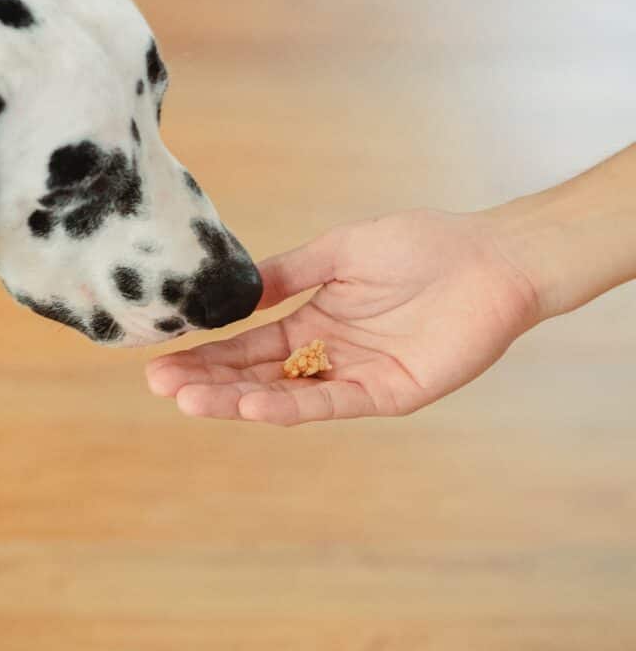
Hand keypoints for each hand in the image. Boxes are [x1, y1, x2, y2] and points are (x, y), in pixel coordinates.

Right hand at [146, 209, 540, 424]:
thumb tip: (235, 293)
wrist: (490, 258)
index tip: (161, 361)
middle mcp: (326, 354)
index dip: (206, 355)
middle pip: (255, 375)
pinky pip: (331, 402)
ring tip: (190, 401)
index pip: (246, 346)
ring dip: (237, 400)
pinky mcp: (388, 393)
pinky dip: (290, 404)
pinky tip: (251, 404)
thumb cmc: (421, 245)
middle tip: (160, 386)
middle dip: (208, 382)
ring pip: (285, 395)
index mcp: (312, 320)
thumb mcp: (339, 251)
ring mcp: (354, 377)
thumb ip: (289, 274)